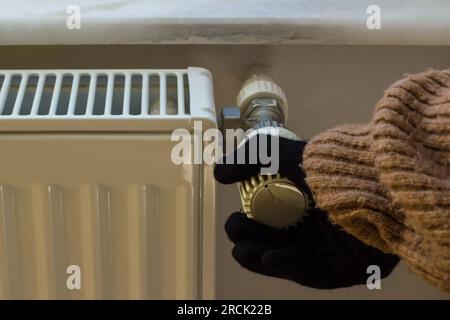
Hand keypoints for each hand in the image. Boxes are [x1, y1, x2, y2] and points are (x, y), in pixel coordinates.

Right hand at [214, 133, 398, 288]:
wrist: (375, 175)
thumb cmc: (328, 164)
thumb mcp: (282, 154)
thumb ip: (249, 159)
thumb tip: (217, 174)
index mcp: (306, 203)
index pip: (273, 221)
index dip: (250, 224)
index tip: (235, 219)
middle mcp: (320, 227)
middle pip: (280, 242)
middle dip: (253, 241)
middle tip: (237, 236)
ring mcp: (336, 249)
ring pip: (294, 260)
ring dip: (264, 258)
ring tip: (242, 252)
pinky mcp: (351, 268)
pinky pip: (317, 273)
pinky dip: (291, 267)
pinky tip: (270, 258)